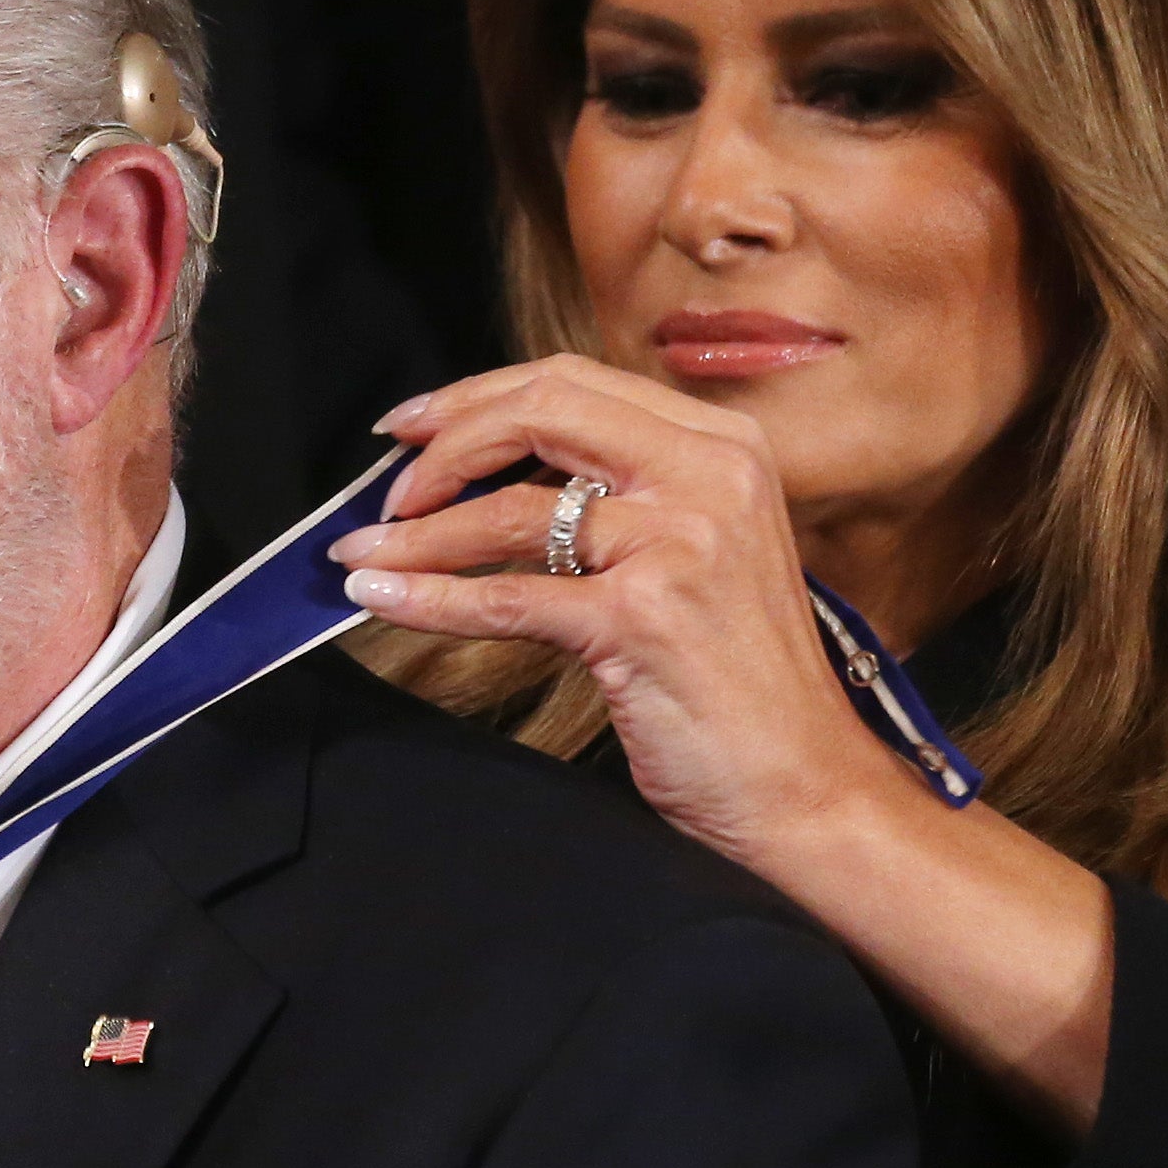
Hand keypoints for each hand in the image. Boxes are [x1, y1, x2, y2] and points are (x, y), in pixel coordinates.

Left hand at [332, 355, 1116, 1136]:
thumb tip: (492, 473)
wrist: (809, 786)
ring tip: (358, 552)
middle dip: (442, 443)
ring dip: (416, 534)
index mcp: (724, 447)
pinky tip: (380, 598)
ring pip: (511, 512)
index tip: (412, 425)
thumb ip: (626, 498)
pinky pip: (508, 597)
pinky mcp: (644, 618)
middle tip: (383, 486)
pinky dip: (430, 599)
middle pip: (540, 413)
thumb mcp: (702, 553)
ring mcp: (679, 543)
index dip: (476, 396)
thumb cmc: (743, 683)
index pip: (574, 382)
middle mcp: (710, 476)